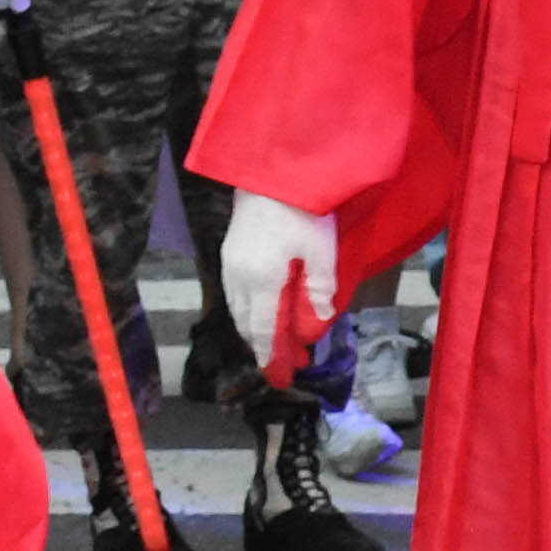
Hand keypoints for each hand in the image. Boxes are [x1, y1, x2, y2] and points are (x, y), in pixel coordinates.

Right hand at [221, 194, 339, 367]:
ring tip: (278, 340)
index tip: (280, 378)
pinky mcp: (229, 250)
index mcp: (262, 282)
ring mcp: (230, 263)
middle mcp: (239, 278)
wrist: (269, 171)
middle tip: (290, 361)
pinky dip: (248, 309)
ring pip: (238, 309)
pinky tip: (264, 308)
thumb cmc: (301, 209)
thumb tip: (319, 321)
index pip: (263, 331)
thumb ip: (320, 288)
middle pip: (247, 323)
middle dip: (266, 346)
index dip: (272, 357)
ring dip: (255, 328)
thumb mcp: (321, 250)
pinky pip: (235, 292)